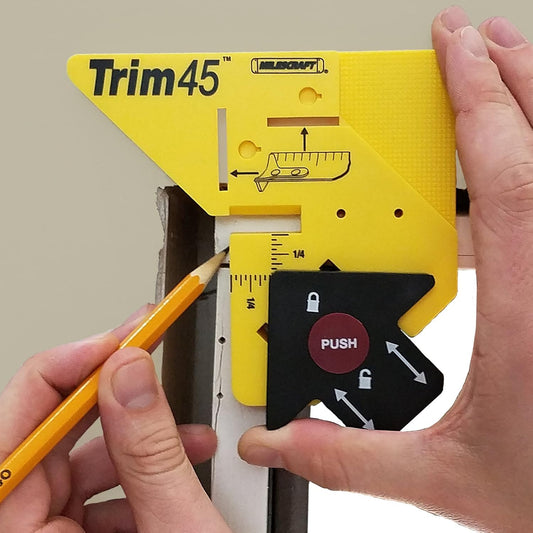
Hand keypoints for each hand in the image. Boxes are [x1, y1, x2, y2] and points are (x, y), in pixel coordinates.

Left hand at [0, 307, 229, 532]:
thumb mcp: (175, 529)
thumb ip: (151, 454)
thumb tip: (130, 373)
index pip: (11, 430)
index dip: (63, 372)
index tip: (114, 342)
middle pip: (49, 438)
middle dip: (111, 395)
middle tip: (146, 352)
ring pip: (79, 461)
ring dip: (140, 437)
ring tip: (190, 433)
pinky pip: (97, 487)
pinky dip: (142, 468)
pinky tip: (181, 464)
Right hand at [239, 7, 532, 531]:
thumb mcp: (446, 475)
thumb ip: (351, 456)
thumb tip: (281, 445)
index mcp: (531, 308)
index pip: (504, 169)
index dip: (475, 97)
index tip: (456, 48)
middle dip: (515, 78)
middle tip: (482, 39)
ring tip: (510, 71)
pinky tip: (526, 166)